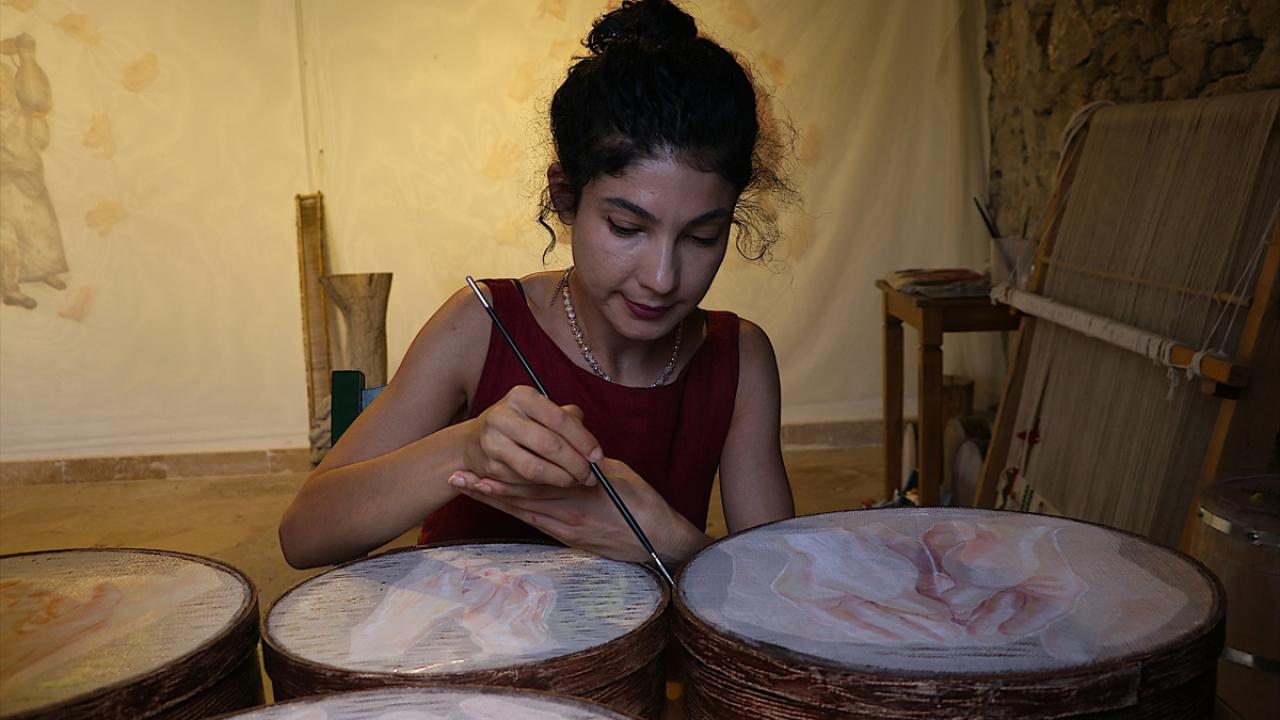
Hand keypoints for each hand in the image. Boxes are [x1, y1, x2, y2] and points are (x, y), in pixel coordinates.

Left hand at [448, 458, 702, 563]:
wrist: (659, 542)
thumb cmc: (643, 503)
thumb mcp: (617, 474)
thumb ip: (587, 461)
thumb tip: (567, 445)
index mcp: (578, 495)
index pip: (531, 483)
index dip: (500, 474)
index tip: (475, 464)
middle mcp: (567, 516)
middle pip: (519, 499)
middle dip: (486, 488)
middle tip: (456, 477)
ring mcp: (567, 531)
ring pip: (523, 512)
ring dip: (494, 501)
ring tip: (466, 489)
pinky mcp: (570, 540)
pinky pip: (537, 523)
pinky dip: (516, 512)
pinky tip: (499, 505)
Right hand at [460, 385, 602, 488]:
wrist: (475, 441)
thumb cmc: (520, 424)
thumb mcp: (542, 412)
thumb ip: (569, 421)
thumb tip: (593, 447)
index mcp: (521, 397)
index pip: (559, 419)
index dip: (583, 440)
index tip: (598, 456)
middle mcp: (503, 416)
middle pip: (549, 445)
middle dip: (575, 464)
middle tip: (590, 475)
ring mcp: (492, 442)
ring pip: (535, 469)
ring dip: (561, 479)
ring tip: (576, 481)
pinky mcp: (489, 466)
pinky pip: (523, 483)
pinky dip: (543, 486)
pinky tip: (555, 484)